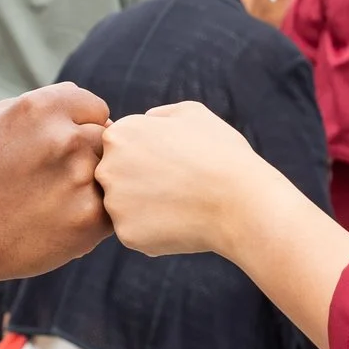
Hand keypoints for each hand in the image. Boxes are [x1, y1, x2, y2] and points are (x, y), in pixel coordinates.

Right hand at [0, 83, 111, 297]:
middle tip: (60, 178)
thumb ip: (45, 107)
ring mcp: (81, 178)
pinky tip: (65, 220)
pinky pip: (113, 206)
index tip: (60, 149)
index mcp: (41, 108)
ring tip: (60, 199)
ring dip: (95, 183)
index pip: (95, 107)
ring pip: (112, 172)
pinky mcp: (91, 217)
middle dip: (89, 155)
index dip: (81, 128)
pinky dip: (95, 214)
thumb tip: (87, 109)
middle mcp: (65, 138)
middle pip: (107, 138)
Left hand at [95, 101, 262, 257]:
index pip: (117, 148)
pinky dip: (155, 231)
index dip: (148, 155)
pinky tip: (181, 223)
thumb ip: (158, 116)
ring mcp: (115, 203)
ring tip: (181, 204)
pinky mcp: (126, 234)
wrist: (241, 201)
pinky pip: (136, 232)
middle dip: (140, 182)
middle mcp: (107, 167)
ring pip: (124, 207)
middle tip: (178, 185)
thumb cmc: (221, 153)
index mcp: (119, 135)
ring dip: (146, 207)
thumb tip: (144, 121)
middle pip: (115, 177)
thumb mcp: (191, 113)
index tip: (173, 162)